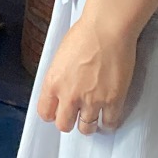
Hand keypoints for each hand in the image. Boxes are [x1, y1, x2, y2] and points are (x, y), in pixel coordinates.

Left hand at [37, 15, 136, 134]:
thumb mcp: (60, 57)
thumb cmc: (84, 34)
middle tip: (77, 116)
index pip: (45, 112)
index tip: (59, 112)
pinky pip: (109, 123)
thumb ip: (59, 77)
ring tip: (94, 117)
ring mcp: (92, 100)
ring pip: (86, 128)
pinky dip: (109, 122)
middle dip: (70, 122)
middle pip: (64, 125)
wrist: (107, 29)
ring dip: (89, 125)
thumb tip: (62, 88)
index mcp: (52, 82)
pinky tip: (109, 116)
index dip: (52, 114)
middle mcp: (69, 95)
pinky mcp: (112, 100)